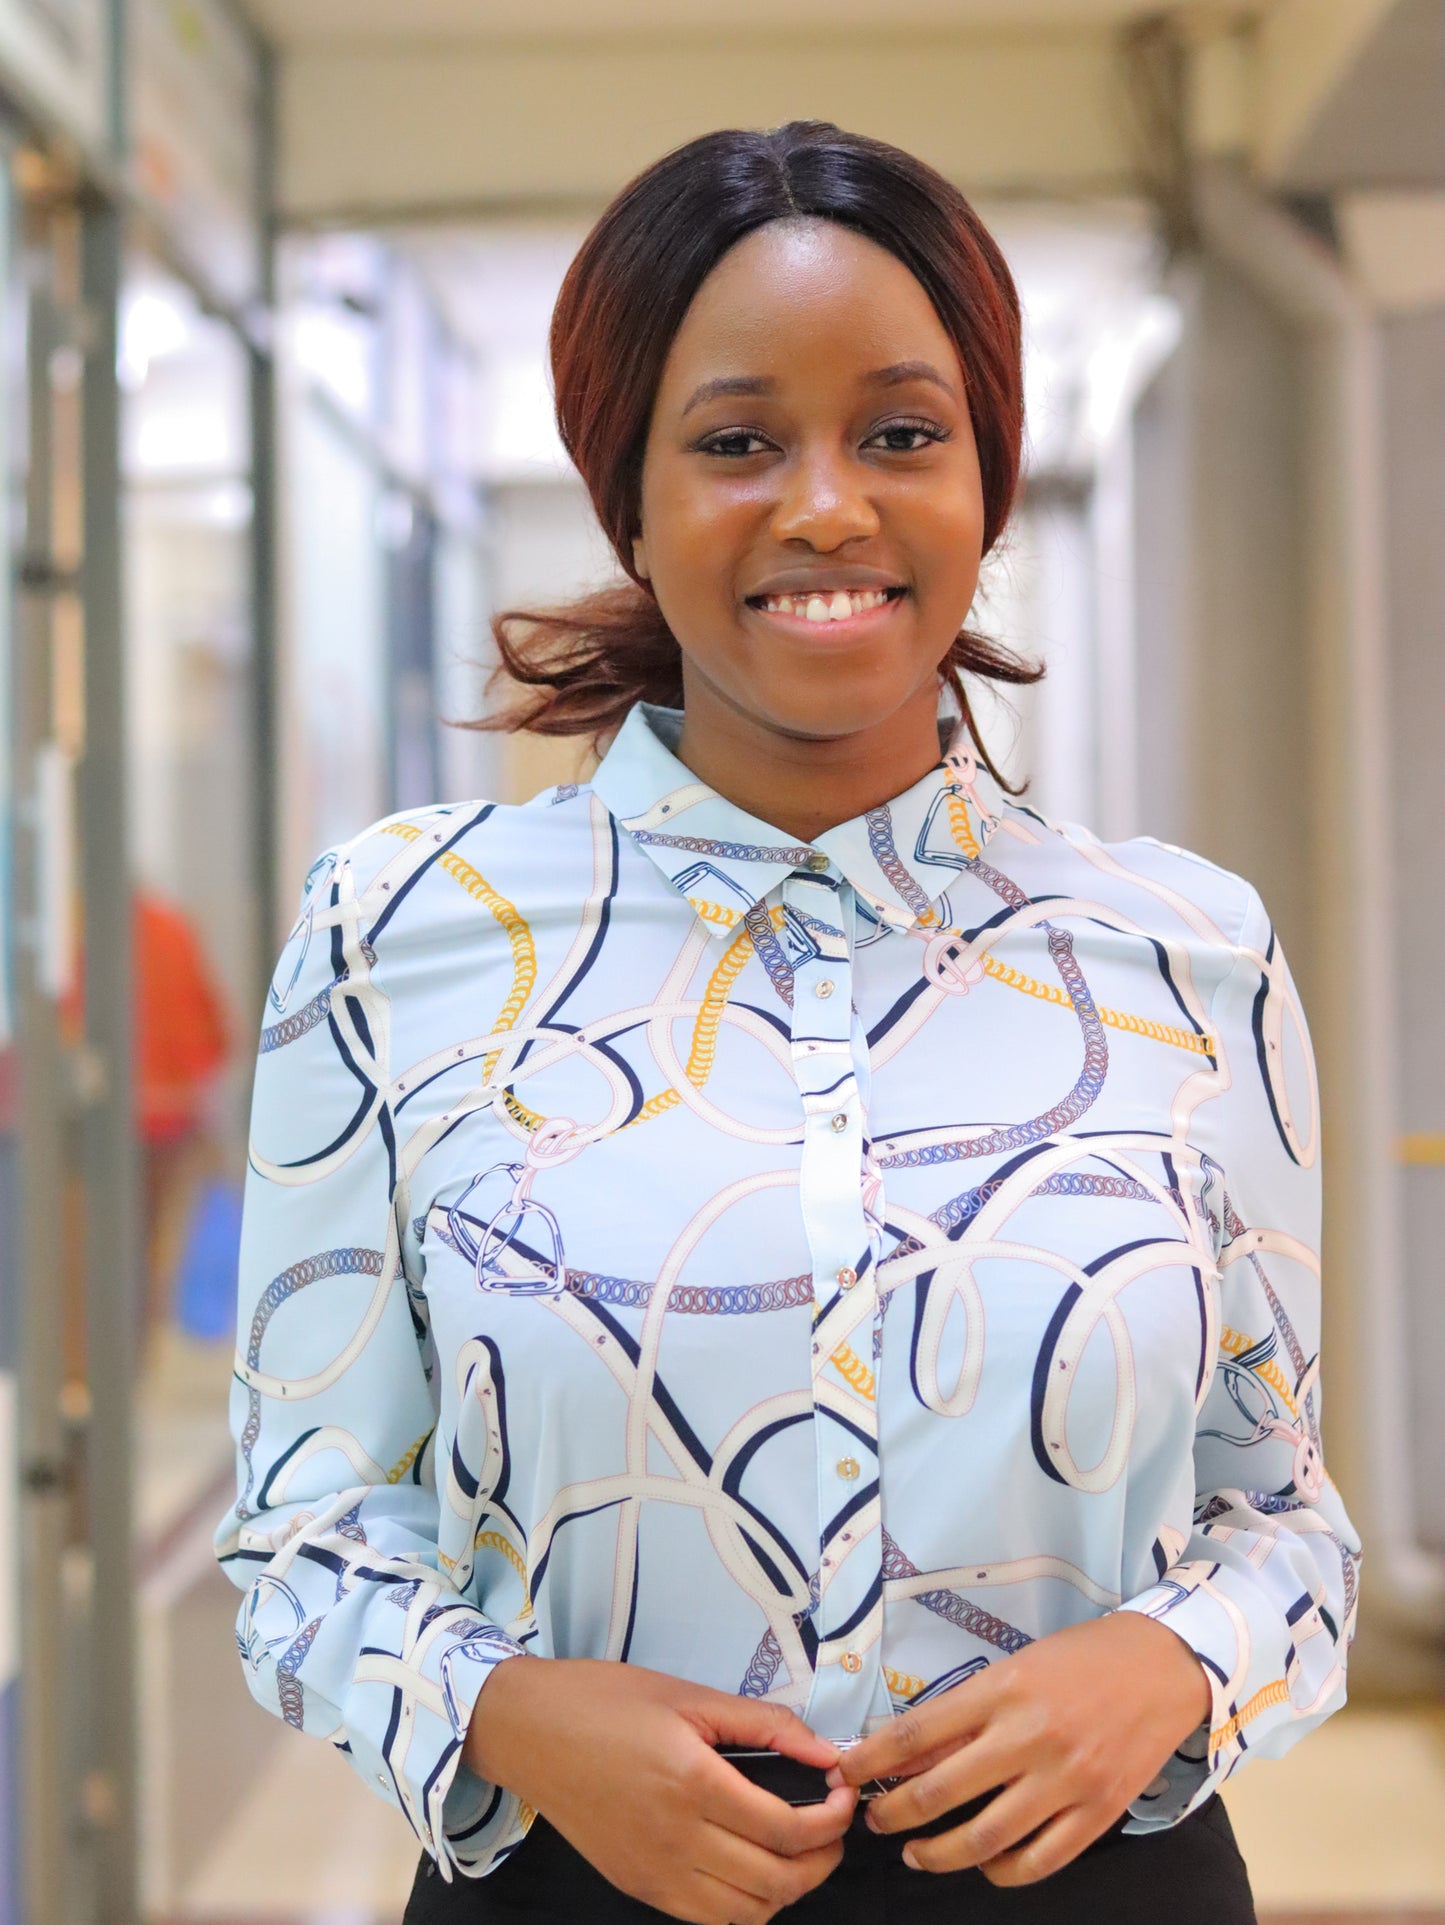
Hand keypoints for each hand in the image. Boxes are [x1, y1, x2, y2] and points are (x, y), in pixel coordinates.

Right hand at [465, 1656, 858, 1922]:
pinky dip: (745, 1904)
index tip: (843, 1793)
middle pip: (778, 1881)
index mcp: (691, 1782)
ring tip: (799, 1848)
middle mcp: (675, 1839)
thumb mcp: (688, 1695)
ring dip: (789, 1888)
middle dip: (824, 1859)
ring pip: (748, 1913)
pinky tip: (752, 1867)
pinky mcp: (639, 1886)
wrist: (530, 1730)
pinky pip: (709, 1919)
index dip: (833, 1818)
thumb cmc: (604, 1701)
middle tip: (833, 1824)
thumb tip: (823, 1752)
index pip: (788, 1829)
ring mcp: (654, 1873)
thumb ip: (763, 1725)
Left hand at [827, 1613, 1211, 1885]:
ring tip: (917, 1854)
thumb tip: (909, 1752)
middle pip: (939, 1792)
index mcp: (1002, 1690)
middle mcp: (1029, 1736)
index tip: (845, 1773)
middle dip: (892, 1813)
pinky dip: (1000, 1871)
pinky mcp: (1098, 1813)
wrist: (1163, 1666)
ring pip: (983, 1838)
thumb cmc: (1081, 1659)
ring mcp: (1066, 1780)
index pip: (917, 1733)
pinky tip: (984, 1863)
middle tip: (874, 1820)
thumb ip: (967, 1712)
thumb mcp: (1016, 1667)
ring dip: (938, 1854)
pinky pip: (1037, 1861)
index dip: (871, 1760)